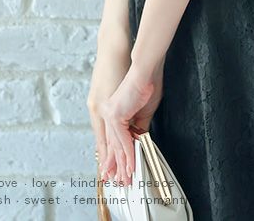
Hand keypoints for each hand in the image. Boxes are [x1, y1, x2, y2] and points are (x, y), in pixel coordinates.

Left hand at [99, 62, 163, 186]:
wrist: (146, 71)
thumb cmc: (147, 84)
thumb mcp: (144, 111)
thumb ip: (139, 126)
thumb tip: (139, 141)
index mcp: (112, 111)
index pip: (113, 139)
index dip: (117, 156)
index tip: (120, 170)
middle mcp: (106, 114)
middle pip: (112, 145)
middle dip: (117, 166)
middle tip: (120, 182)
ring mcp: (109, 114)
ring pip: (116, 146)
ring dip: (123, 165)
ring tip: (127, 179)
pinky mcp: (114, 115)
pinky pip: (122, 141)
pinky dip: (128, 155)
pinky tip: (132, 166)